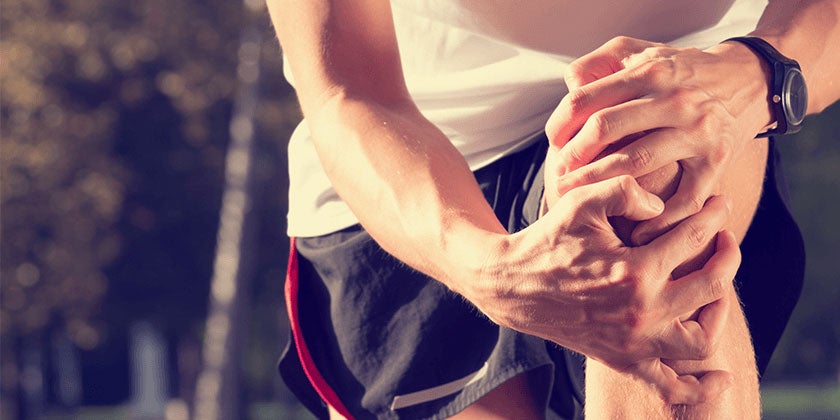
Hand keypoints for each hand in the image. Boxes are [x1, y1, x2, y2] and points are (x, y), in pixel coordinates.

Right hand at [469, 175, 739, 403]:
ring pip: (702, 339)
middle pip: (712, 286)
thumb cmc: (548, 239)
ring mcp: (633, 342)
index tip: (719, 203)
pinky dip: (699, 387)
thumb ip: (625, 190)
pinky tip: (720, 377)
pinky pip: (670, 386)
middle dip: (728, 255)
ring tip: (716, 290)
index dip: (714, 215)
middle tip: (725, 238)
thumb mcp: (581, 201)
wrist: (512, 284)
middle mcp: (640, 313)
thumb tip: (664, 205)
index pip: (694, 239)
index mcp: (634, 271)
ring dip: (720, 312)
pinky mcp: (622, 359)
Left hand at [544, 36, 771, 243]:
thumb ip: (599, 64)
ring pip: (636, 162)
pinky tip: (633, 228)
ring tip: (579, 197)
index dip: (561, 125)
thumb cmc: (679, 71)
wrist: (747, 80)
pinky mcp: (717, 162)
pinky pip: (683, 198)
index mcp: (649, 72)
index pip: (586, 100)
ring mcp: (698, 133)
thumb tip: (570, 87)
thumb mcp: (639, 52)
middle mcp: (674, 100)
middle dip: (574, 157)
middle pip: (605, 129)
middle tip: (559, 177)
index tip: (554, 144)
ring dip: (600, 184)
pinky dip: (657, 218)